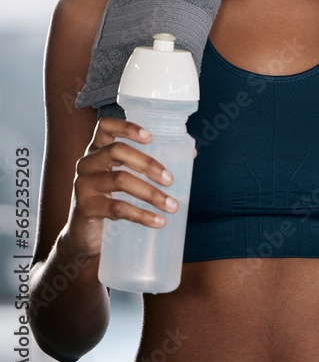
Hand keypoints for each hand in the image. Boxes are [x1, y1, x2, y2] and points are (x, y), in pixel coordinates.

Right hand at [66, 117, 176, 258]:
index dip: (126, 127)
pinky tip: (158, 221)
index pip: (105, 126)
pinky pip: (117, 207)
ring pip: (120, 180)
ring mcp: (83, 184)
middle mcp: (87, 162)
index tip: (150, 137)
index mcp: (98, 149)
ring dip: (151, 193)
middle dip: (148, 164)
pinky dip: (141, 215)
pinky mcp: (84, 207)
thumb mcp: (126, 177)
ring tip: (172, 206)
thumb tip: (191, 153)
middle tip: (170, 180)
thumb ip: (152, 163)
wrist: (86, 234)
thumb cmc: (112, 197)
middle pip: (116, 151)